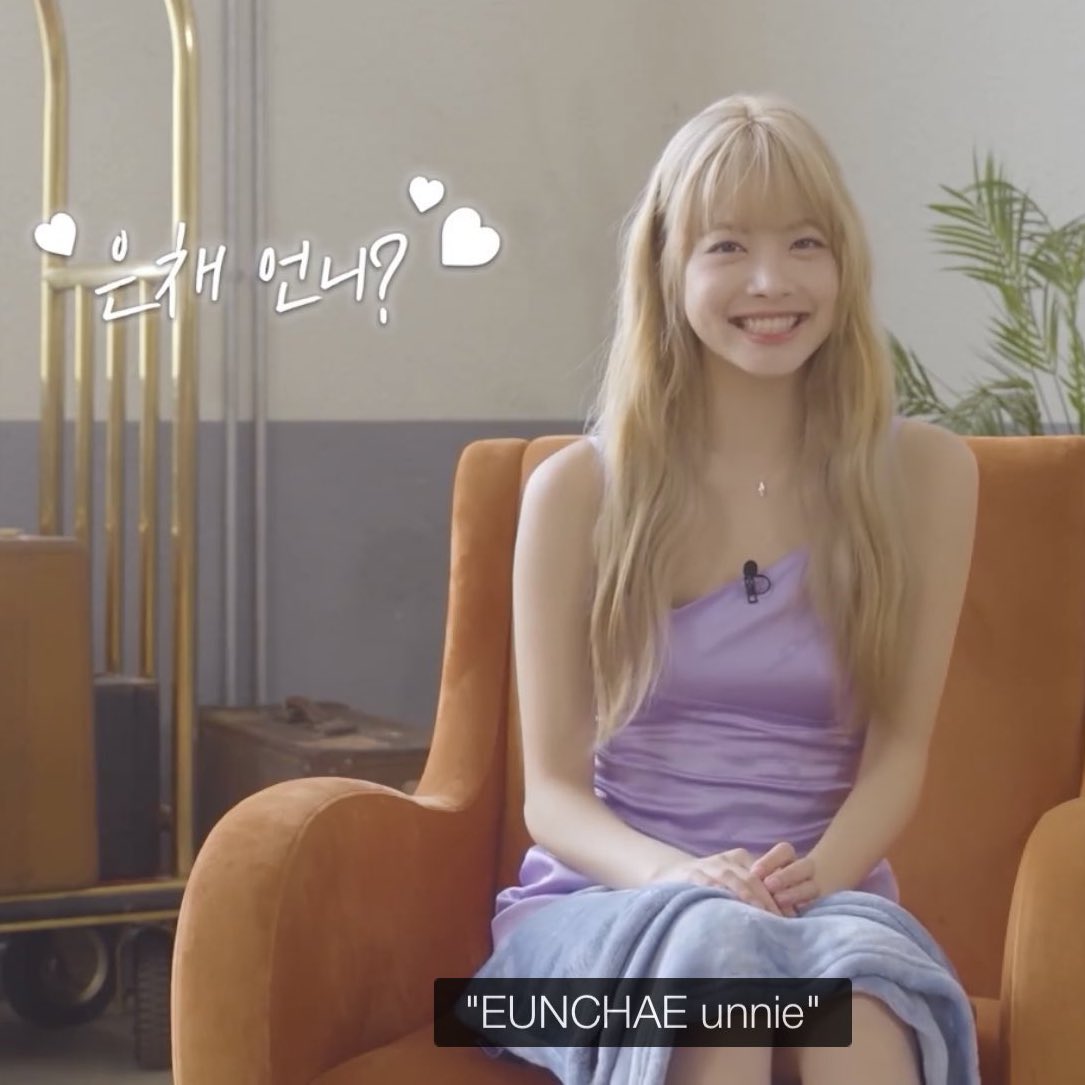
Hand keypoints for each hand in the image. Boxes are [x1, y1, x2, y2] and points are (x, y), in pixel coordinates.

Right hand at [648, 848, 786, 916]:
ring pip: (735, 878)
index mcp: (741, 858)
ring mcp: (710, 864)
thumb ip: (755, 890)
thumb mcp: (733, 879)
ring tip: (764, 914)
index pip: (767, 871)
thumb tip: (788, 912)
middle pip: (754, 877)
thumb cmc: (708, 884)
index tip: (791, 914)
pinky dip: (724, 895)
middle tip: (781, 921)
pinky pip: (711, 883)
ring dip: (751, 897)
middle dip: (769, 900)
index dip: (780, 891)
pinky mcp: (693, 873)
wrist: (670, 874)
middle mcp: (728, 859)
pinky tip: (732, 908)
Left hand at [751, 843, 821, 913]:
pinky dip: (804, 907)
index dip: (771, 860)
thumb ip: (753, 877)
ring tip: (778, 900)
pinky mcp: (815, 906)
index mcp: (787, 859)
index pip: (784, 851)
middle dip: (787, 875)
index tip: (755, 873)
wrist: (777, 906)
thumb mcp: (755, 878)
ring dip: (795, 893)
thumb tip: (747, 879)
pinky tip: (792, 913)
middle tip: (769, 885)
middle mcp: (804, 872)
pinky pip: (815, 904)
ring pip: (813, 887)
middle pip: (805, 866)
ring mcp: (812, 889)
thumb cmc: (757, 886)